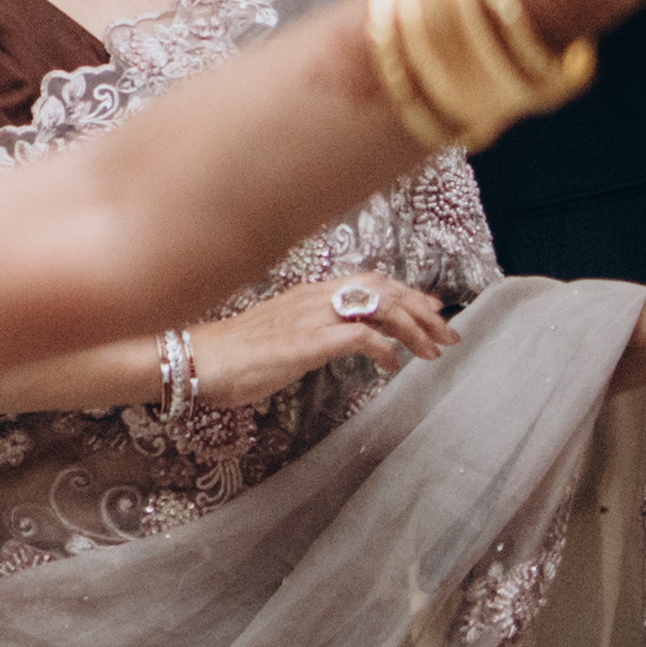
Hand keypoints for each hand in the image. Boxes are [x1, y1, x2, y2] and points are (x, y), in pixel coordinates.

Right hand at [196, 273, 451, 401]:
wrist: (197, 360)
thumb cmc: (235, 353)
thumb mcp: (283, 333)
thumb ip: (315, 329)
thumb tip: (343, 338)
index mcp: (310, 292)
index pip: (370, 281)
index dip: (407, 293)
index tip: (432, 310)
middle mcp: (314, 296)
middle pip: (383, 289)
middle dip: (422, 309)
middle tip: (448, 333)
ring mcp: (310, 317)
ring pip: (377, 307)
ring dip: (412, 328)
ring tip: (432, 350)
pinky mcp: (305, 343)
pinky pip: (358, 336)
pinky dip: (383, 348)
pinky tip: (392, 365)